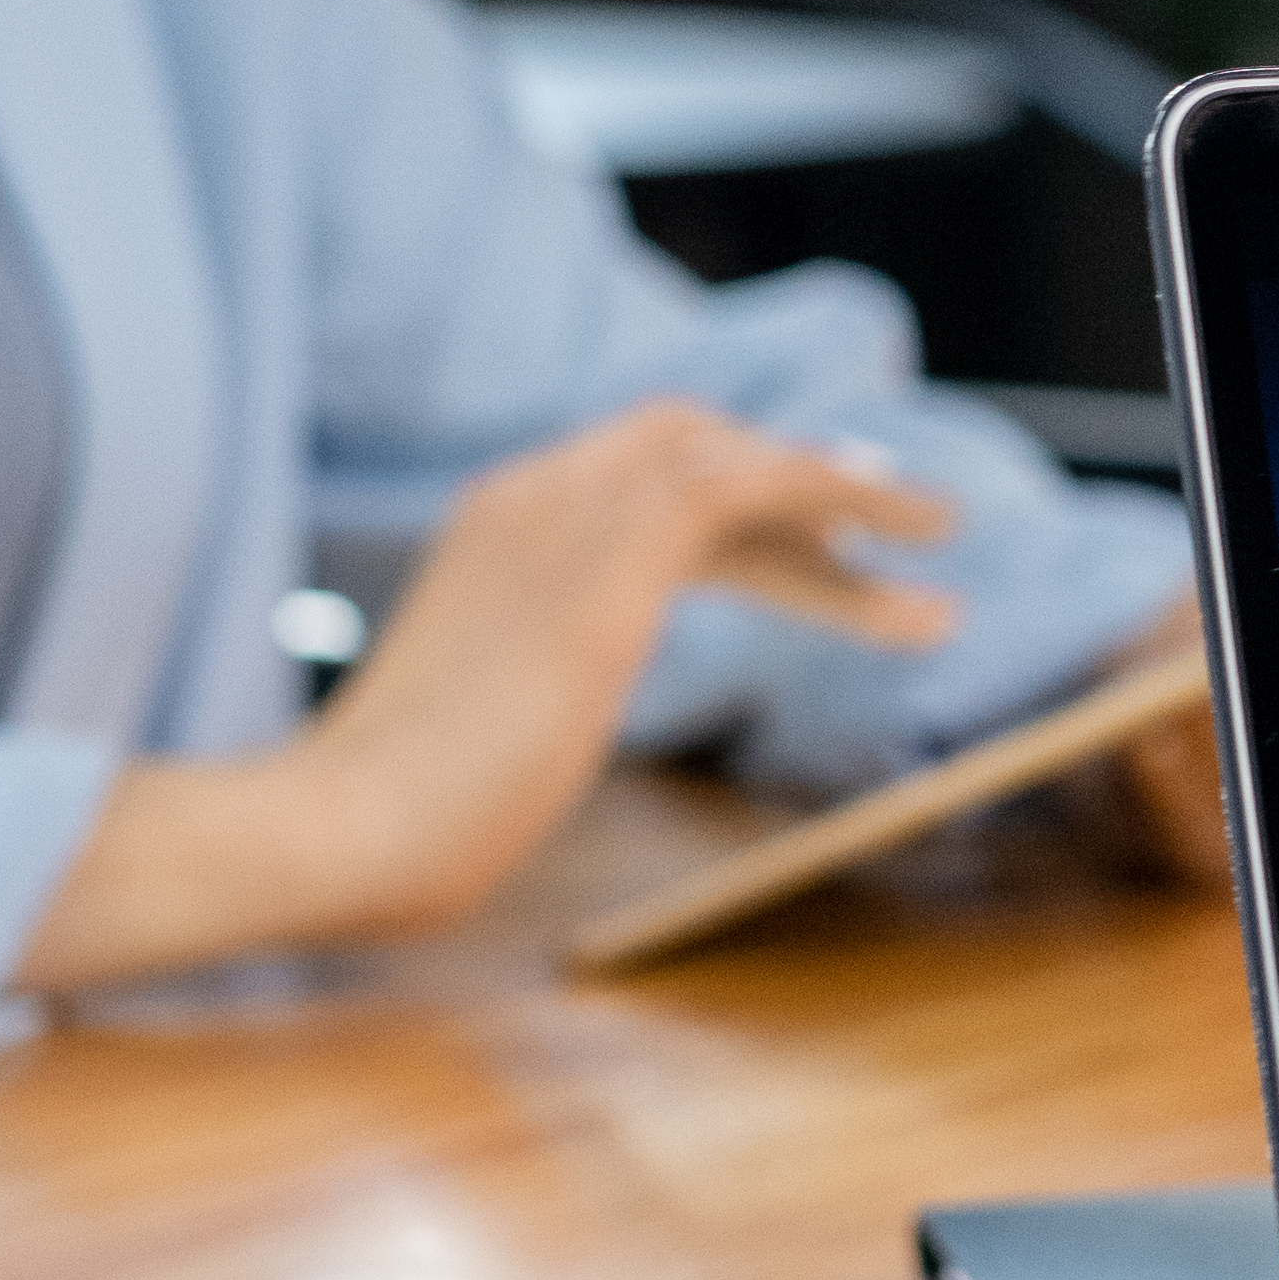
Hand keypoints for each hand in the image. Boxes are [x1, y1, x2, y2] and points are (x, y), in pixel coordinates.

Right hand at [18, 404, 964, 994]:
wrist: (334, 829)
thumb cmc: (390, 821)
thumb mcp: (480, 726)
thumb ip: (531, 690)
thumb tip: (546, 723)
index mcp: (495, 529)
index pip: (639, 478)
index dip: (739, 501)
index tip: (815, 546)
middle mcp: (532, 497)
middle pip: (697, 450)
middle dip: (801, 487)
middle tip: (897, 532)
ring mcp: (566, 518)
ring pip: (735, 459)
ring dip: (848, 490)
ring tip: (944, 532)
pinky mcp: (610, 563)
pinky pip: (750, 483)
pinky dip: (834, 492)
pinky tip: (900, 536)